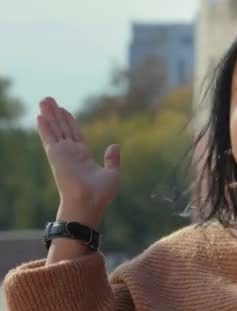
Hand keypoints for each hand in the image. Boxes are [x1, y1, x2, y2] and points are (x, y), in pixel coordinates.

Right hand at [37, 97, 119, 229]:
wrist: (89, 202)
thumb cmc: (100, 194)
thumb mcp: (112, 174)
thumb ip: (112, 159)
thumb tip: (114, 145)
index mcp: (83, 156)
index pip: (74, 134)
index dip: (69, 121)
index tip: (63, 110)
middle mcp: (71, 153)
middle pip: (62, 128)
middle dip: (56, 113)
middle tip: (48, 99)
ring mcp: (63, 153)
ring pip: (55, 129)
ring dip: (49, 115)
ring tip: (44, 100)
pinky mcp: (56, 156)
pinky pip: (49, 138)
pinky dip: (44, 127)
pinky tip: (39, 116)